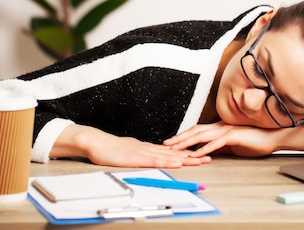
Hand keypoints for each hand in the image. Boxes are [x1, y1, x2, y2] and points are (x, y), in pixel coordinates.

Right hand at [51, 125, 211, 167]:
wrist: (94, 141)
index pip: (171, 151)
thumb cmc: (109, 147)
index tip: (200, 154)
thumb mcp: (128, 151)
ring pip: (168, 155)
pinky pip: (154, 159)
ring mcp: (142, 151)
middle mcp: (148, 148)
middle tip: (209, 156)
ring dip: (185, 159)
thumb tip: (149, 156)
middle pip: (174, 153)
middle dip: (192, 155)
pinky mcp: (135, 157)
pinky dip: (167, 161)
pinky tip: (177, 162)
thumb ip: (139, 154)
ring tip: (199, 160)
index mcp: (147, 147)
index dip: (186, 153)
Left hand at [163, 122, 280, 157]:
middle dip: (180, 138)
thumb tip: (207, 153)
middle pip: (195, 131)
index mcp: (220, 128)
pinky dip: (204, 149)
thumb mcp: (233, 146)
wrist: (273, 136)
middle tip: (166, 144)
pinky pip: (216, 143)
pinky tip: (196, 155)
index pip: (197, 130)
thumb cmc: (256, 141)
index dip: (184, 135)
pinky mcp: (234, 135)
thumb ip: (220, 147)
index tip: (171, 142)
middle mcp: (221, 126)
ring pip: (202, 135)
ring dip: (187, 143)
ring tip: (176, 149)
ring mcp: (227, 129)